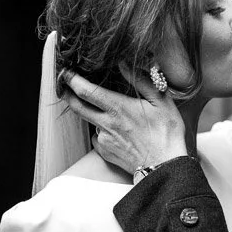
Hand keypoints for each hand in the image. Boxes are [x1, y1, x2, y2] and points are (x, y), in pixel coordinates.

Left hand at [60, 64, 188, 173]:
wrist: (164, 167)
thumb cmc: (166, 134)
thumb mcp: (161, 101)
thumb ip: (141, 80)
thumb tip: (124, 64)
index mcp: (118, 108)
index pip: (86, 90)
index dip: (72, 79)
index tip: (67, 71)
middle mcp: (106, 123)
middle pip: (76, 106)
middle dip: (67, 93)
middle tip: (65, 84)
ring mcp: (103, 139)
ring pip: (89, 121)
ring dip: (92, 113)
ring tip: (107, 111)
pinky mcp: (104, 151)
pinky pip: (98, 136)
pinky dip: (102, 130)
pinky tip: (117, 131)